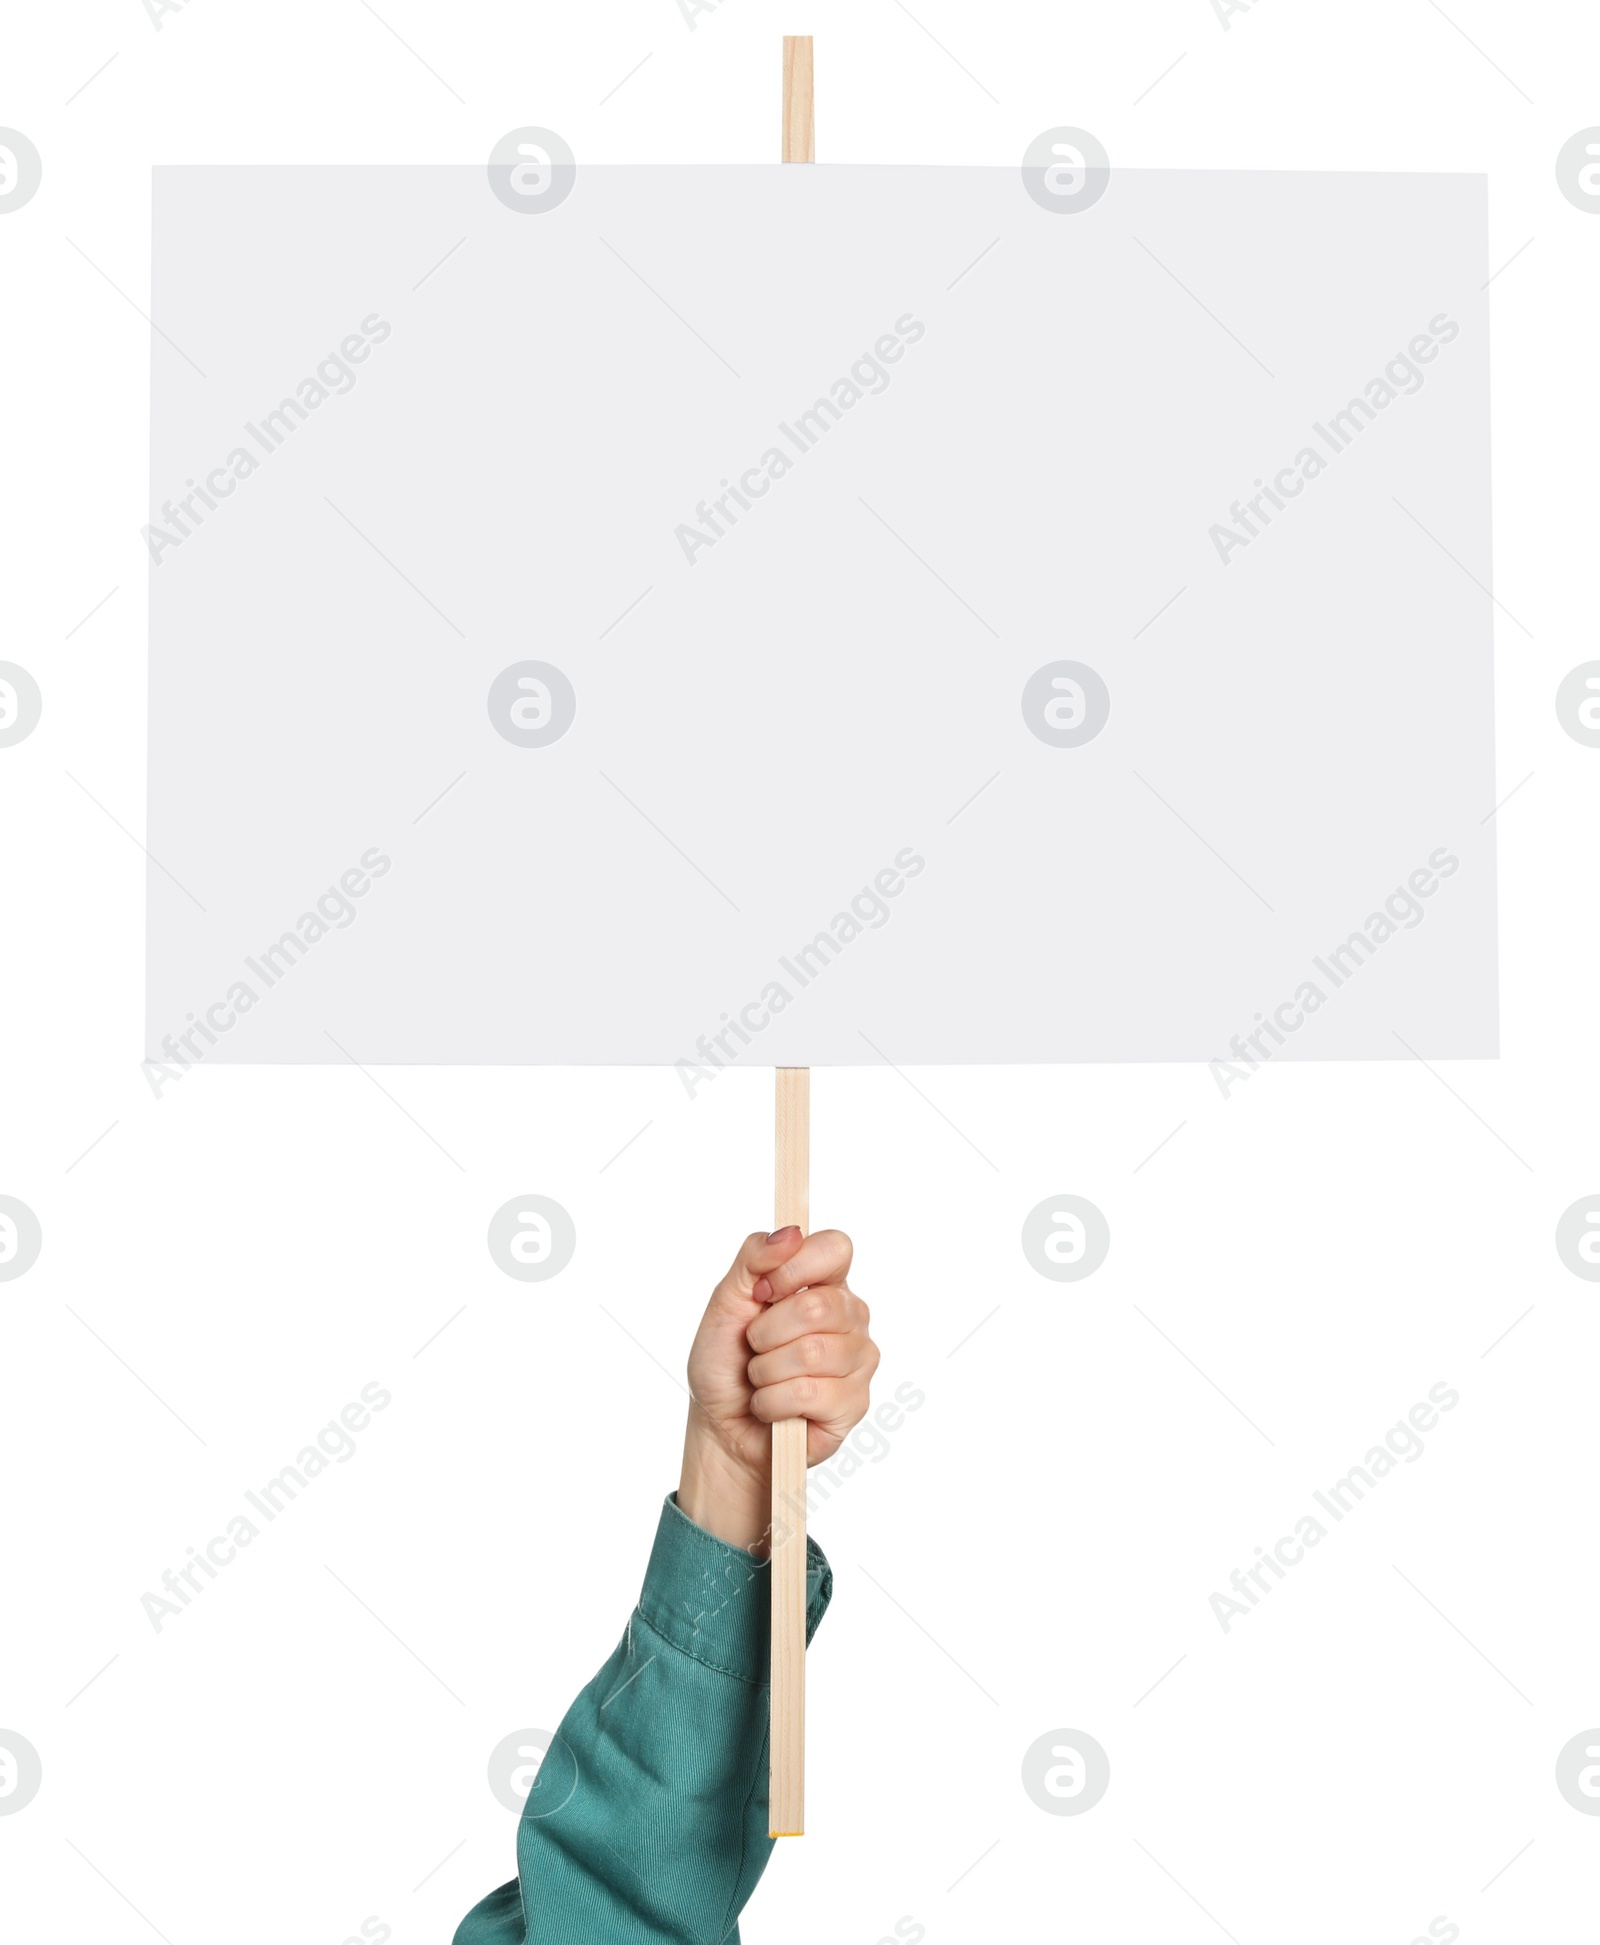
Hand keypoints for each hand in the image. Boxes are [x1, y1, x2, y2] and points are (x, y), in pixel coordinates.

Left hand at [678, 1227, 878, 1551]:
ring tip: (763, 1379)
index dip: (795, 1267)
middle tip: (755, 1347)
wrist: (720, 1425)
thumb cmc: (727, 1362)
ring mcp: (857, 1360)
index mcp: (823, 1282)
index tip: (762, 1291)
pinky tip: (773, 1407)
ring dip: (766, 1371)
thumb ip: (752, 1258)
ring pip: (812, 1353)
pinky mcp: (854, 1403)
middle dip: (766, 1332)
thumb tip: (789, 1232)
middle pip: (819, 1306)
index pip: (836, 1247)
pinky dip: (772, 1402)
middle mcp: (850, 1316)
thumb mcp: (726, 1302)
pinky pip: (808, 1394)